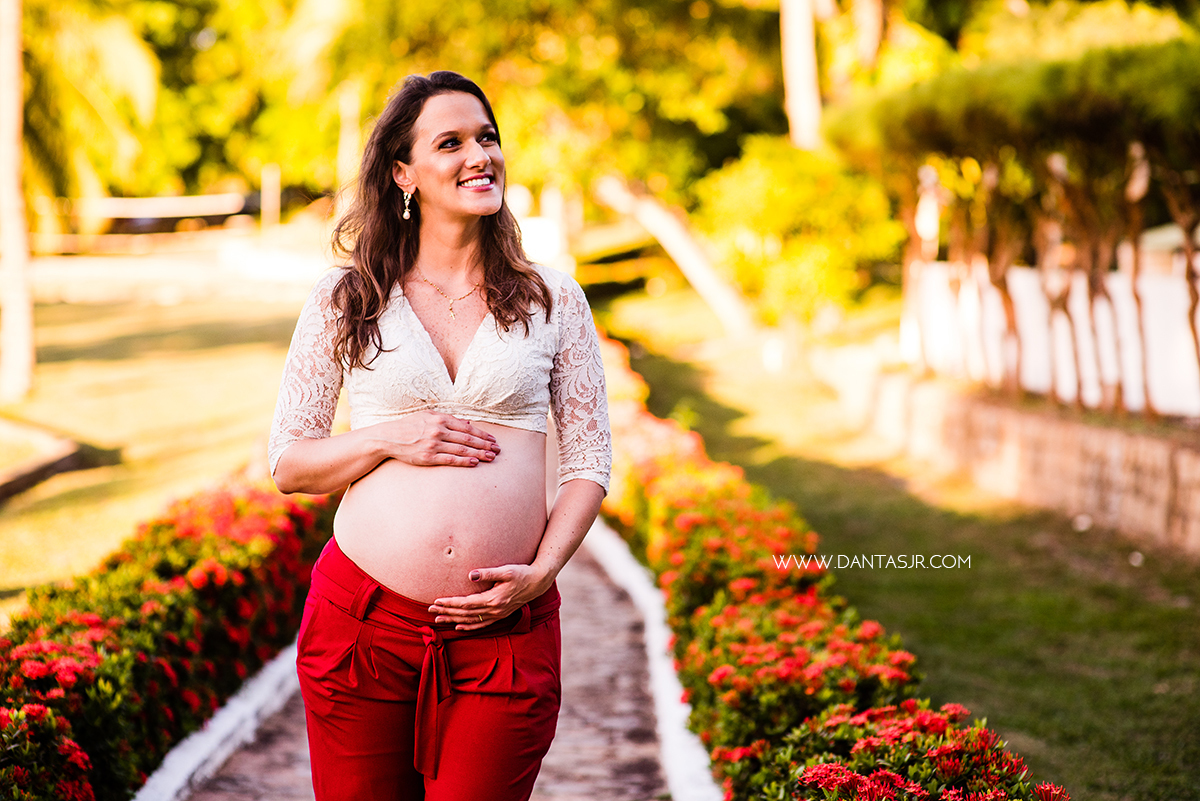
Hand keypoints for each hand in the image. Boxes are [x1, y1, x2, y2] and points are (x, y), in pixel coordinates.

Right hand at [375, 412, 498, 466]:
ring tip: (491, 457)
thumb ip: (448, 418)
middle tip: (498, 450)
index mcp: (440, 418)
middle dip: (485, 444)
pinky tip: (475, 462)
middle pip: (468, 438)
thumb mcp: (428, 416)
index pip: (467, 427)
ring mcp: (433, 444)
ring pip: (462, 449)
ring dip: (479, 453)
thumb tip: (468, 422)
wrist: (388, 437)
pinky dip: (464, 460)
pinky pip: (450, 459)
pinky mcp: (428, 457)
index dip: (482, 434)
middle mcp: (438, 430)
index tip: (493, 439)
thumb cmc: (409, 426)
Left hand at [428, 563, 549, 630]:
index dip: (450, 603)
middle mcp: (494, 610)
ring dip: (453, 620)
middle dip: (447, 612)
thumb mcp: (506, 570)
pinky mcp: (500, 615)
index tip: (436, 601)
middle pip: (465, 613)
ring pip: (471, 620)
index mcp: (493, 599)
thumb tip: (471, 574)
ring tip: (438, 619)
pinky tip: (458, 627)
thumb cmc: (522, 573)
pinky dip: (468, 627)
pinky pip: (481, 624)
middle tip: (430, 610)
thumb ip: (488, 573)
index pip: (466, 603)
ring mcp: (497, 615)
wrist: (538, 582)